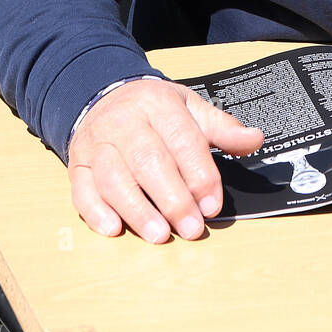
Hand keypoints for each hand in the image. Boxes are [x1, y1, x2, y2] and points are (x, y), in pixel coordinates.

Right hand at [67, 79, 263, 241]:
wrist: (103, 96)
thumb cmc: (151, 110)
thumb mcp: (189, 107)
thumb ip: (221, 128)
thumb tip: (255, 139)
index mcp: (158, 104)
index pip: (182, 139)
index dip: (199, 174)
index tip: (213, 204)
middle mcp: (125, 122)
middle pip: (148, 161)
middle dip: (173, 199)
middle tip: (192, 228)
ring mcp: (97, 143)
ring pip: (114, 178)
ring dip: (137, 210)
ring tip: (159, 235)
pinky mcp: (76, 164)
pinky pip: (81, 189)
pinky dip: (95, 211)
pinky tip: (114, 229)